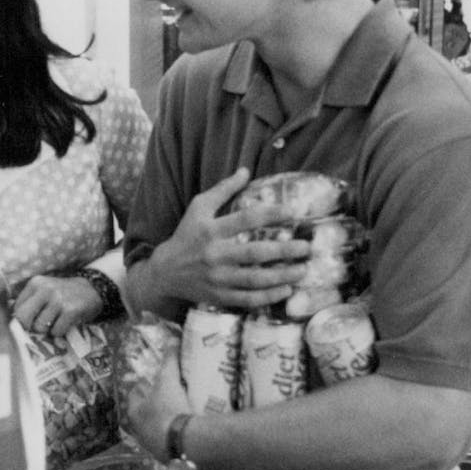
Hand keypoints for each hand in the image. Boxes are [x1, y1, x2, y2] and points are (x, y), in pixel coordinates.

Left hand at [13, 274, 102, 337]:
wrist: (92, 290)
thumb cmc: (63, 295)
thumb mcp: (44, 291)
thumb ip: (29, 302)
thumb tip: (13, 320)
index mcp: (35, 283)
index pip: (17, 309)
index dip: (22, 320)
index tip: (31, 322)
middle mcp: (45, 289)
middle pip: (24, 318)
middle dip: (30, 327)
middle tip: (40, 327)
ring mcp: (58, 299)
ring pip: (40, 327)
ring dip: (47, 330)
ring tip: (55, 322)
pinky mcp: (71, 310)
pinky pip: (56, 331)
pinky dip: (60, 332)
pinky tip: (65, 324)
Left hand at [120, 342, 191, 462]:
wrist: (186, 444)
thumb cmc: (170, 408)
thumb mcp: (169, 380)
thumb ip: (170, 359)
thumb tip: (172, 339)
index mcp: (134, 411)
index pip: (134, 395)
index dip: (143, 386)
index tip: (154, 381)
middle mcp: (139, 431)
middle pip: (145, 414)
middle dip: (154, 406)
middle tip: (169, 397)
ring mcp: (153, 446)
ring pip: (156, 430)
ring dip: (165, 422)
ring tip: (180, 413)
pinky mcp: (168, 457)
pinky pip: (170, 443)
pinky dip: (176, 436)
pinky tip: (187, 431)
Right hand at [149, 167, 310, 311]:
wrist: (164, 271)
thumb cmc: (186, 235)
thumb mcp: (198, 208)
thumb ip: (222, 190)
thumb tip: (245, 171)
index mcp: (211, 230)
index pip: (246, 219)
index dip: (272, 214)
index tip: (294, 211)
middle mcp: (215, 254)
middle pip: (255, 252)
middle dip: (284, 250)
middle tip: (306, 246)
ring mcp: (217, 278)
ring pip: (255, 279)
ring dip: (282, 276)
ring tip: (303, 270)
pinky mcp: (219, 296)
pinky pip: (248, 299)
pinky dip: (268, 297)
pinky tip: (286, 290)